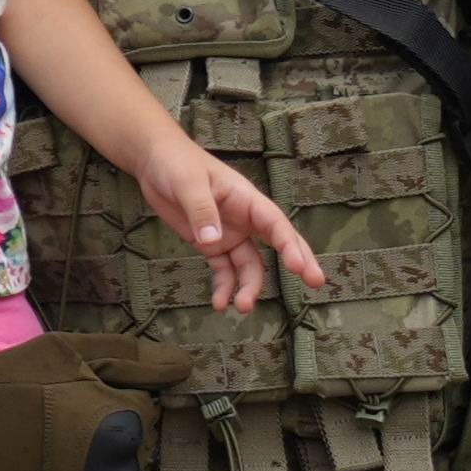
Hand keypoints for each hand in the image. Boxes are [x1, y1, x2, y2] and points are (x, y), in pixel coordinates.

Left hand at [126, 130, 331, 316]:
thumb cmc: (177, 164)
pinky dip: (225, 287)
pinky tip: (220, 303)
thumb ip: (201, 211)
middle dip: (296, 264)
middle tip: (315, 286)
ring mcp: (230, 233)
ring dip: (249, 286)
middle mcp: (244, 219)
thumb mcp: (188, 184)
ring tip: (241, 307)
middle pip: (276, 244)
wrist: (155, 163)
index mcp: (246, 199)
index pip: (276, 224)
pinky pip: (224, 270)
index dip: (290, 246)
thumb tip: (212, 241)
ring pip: (250, 264)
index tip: (300, 268)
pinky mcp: (212, 244)